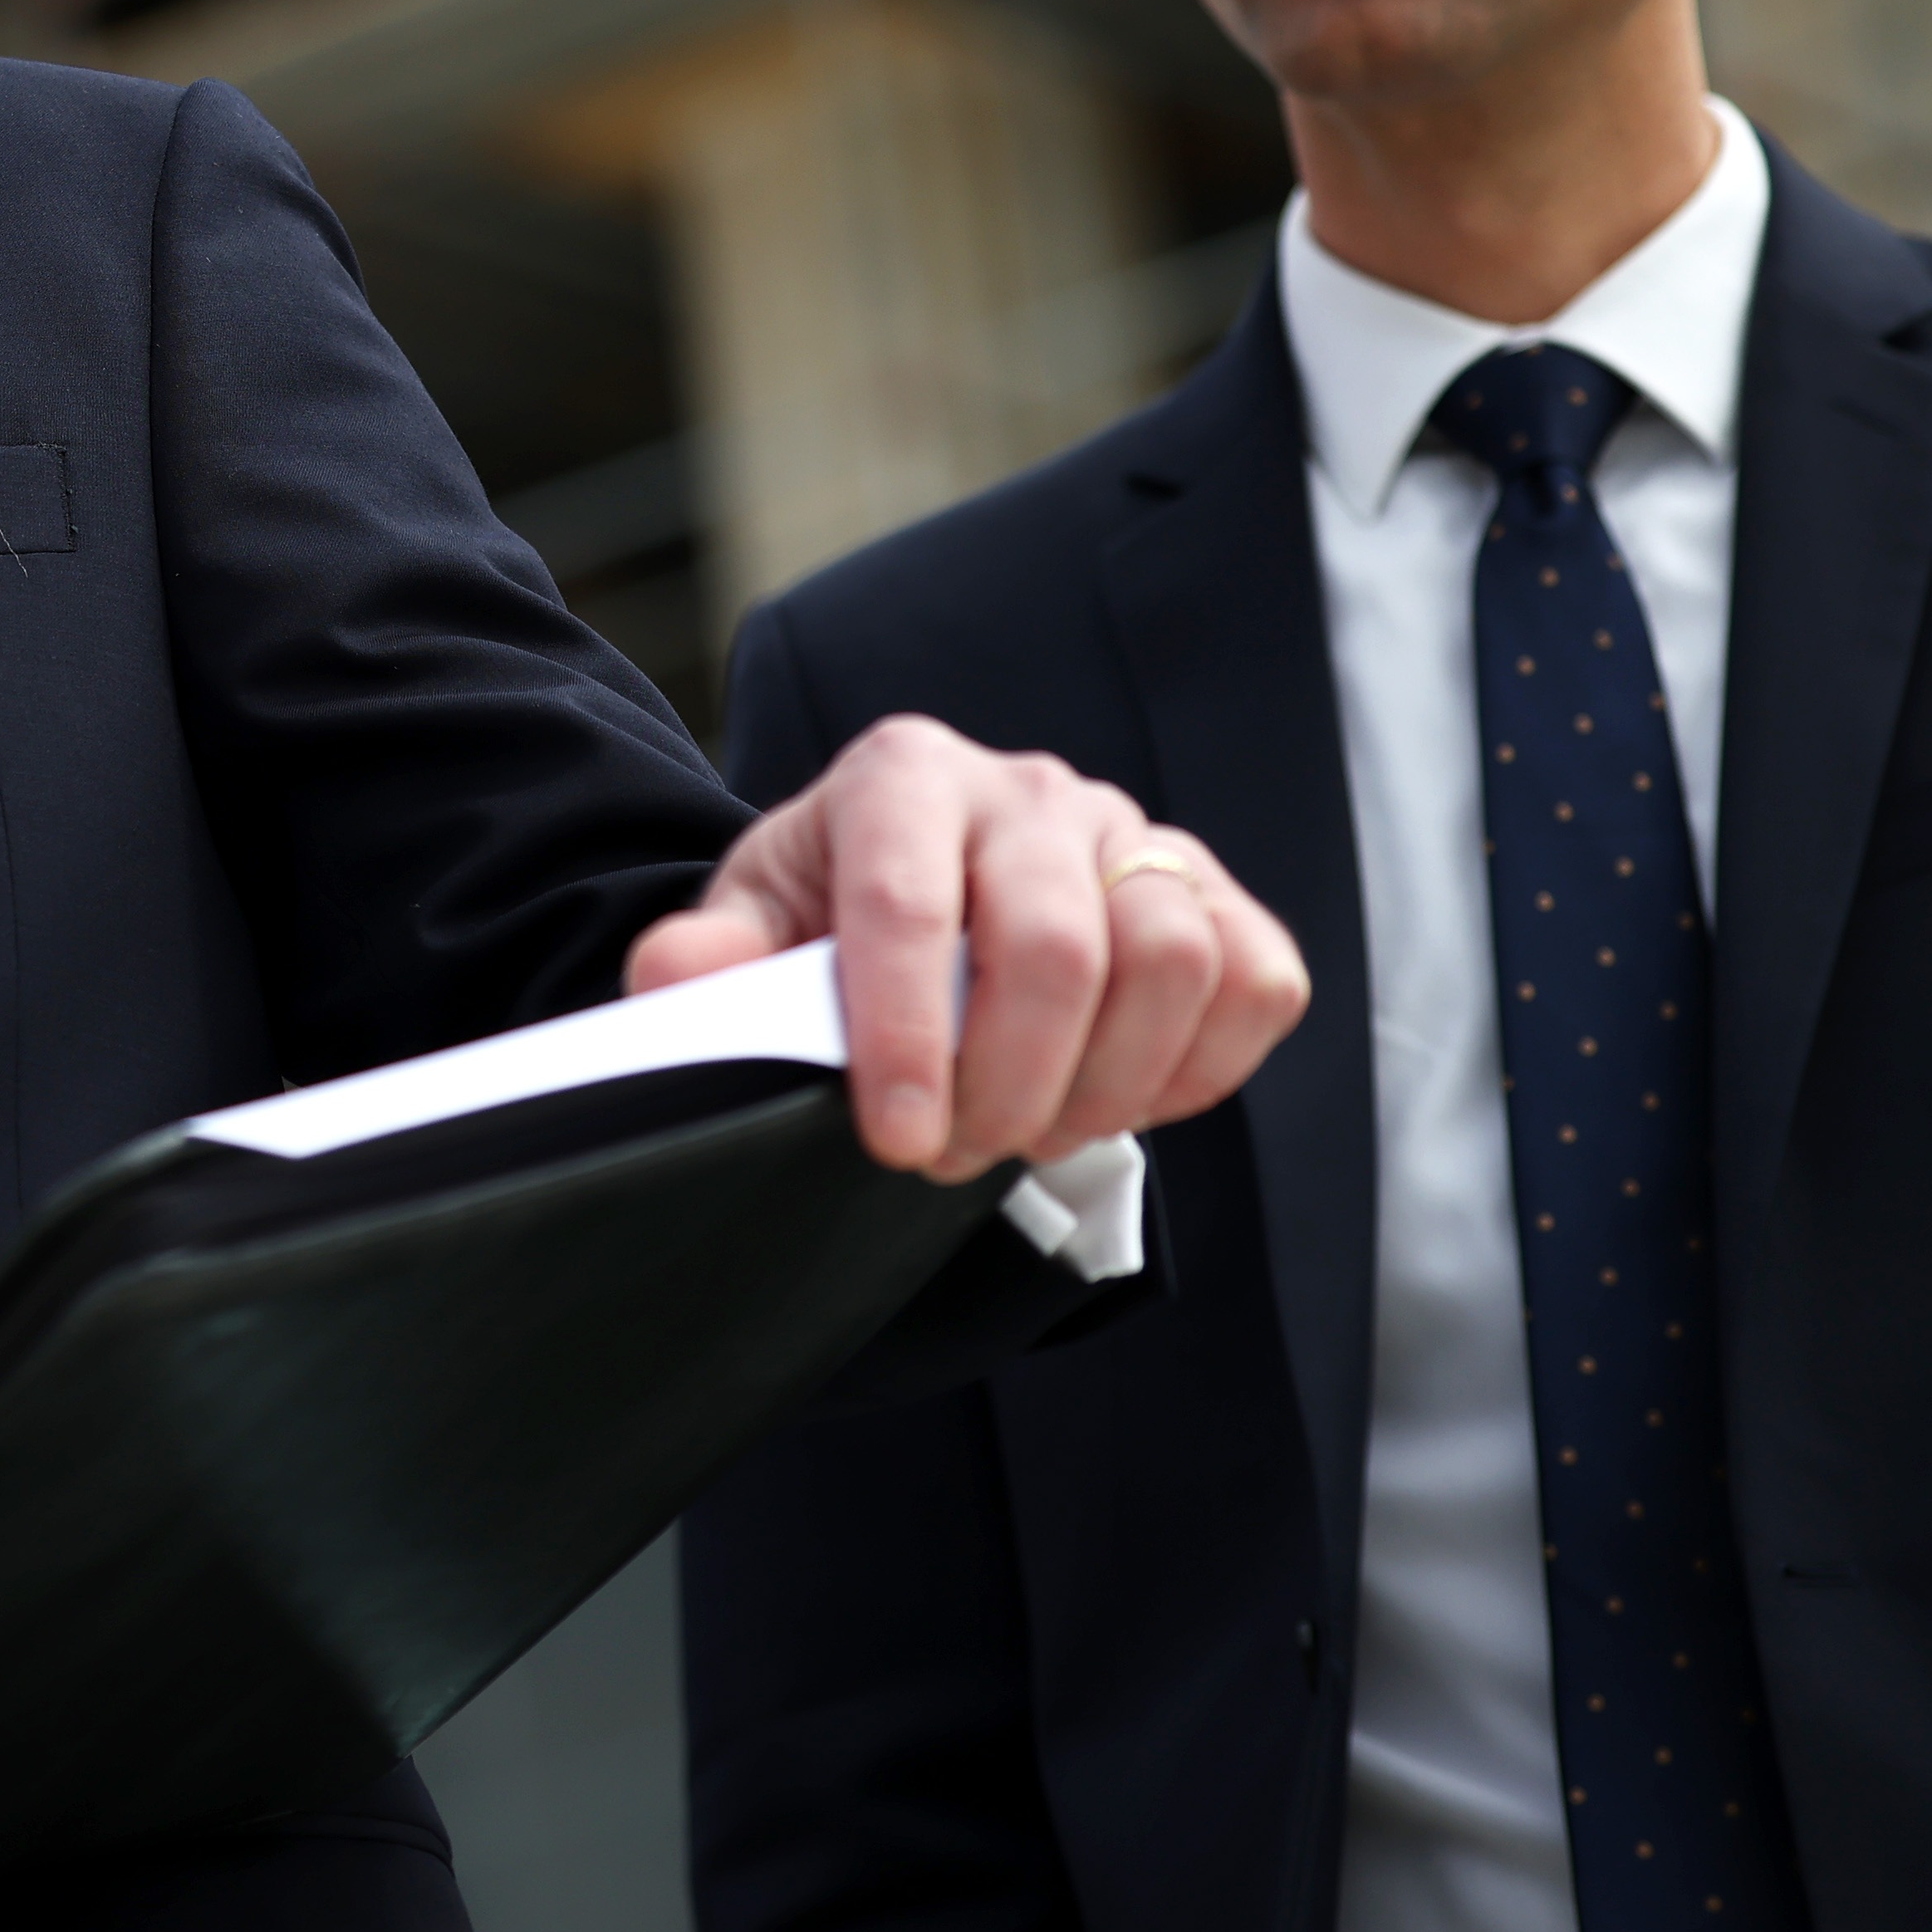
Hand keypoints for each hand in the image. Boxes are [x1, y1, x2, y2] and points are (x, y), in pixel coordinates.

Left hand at [623, 713, 1306, 1177]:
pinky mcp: (1215, 892)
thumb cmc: (833, 915)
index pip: (909, 903)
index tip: (896, 1137)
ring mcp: (1133, 835)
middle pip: (1053, 943)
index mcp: (903, 778)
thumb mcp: (752, 927)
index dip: (905, 1034)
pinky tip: (1121, 1095)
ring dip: (1105, 1083)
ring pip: (1170, 960)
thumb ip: (708, 958)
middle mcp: (1029, 789)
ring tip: (1032, 1128)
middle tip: (954, 1153)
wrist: (919, 888)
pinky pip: (1256, 980)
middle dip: (1005, 1081)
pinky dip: (1201, 1066)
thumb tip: (675, 979)